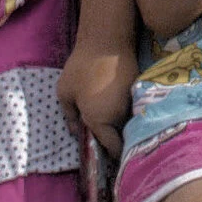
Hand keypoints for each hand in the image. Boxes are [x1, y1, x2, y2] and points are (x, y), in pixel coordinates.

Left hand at [58, 36, 137, 152]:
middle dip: (118, 139)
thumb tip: (76, 132)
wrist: (107, 40)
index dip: (112, 157)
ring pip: (128, 121)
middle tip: (108, 136)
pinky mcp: (137, 89)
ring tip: (112, 118)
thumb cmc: (81, 67)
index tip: (110, 161)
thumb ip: (70, 116)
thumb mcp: (64, 92)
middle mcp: (119, 115)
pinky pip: (132, 107)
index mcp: (100, 120)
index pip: (112, 147)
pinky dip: (127, 108)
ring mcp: (131, 101)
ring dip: (122, 123)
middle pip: (123, 135)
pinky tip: (117, 102)